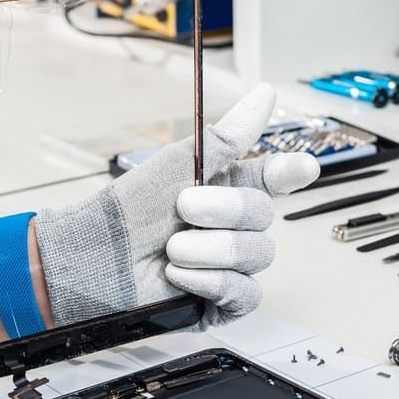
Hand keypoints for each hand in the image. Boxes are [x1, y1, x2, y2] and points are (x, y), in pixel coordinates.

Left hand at [34, 84, 319, 328]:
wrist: (94, 263)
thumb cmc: (127, 213)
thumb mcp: (176, 165)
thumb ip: (228, 137)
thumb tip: (266, 95)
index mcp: (226, 189)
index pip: (272, 177)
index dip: (290, 171)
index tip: (304, 166)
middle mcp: (233, 227)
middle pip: (264, 215)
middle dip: (223, 211)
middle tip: (182, 208)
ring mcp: (231, 266)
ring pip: (257, 255)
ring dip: (211, 250)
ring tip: (172, 249)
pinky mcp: (224, 303)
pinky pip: (245, 292)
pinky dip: (212, 282)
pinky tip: (181, 276)